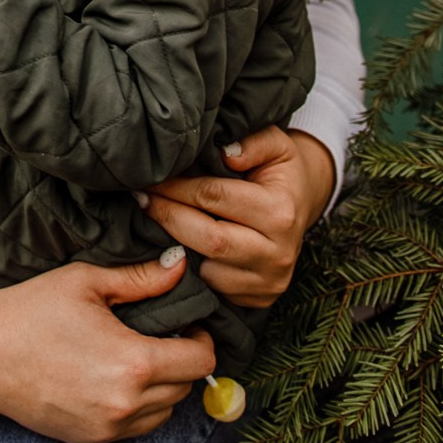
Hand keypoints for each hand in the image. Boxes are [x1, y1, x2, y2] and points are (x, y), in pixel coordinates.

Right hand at [0, 250, 214, 442]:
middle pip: (186, 388)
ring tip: (135, 357)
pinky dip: (137, 408)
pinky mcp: (91, 441)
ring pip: (165, 413)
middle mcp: (127, 403)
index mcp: (133, 361)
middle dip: (181, 361)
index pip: (201, 361)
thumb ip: (141, 278)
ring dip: (163, 388)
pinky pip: (136, 429)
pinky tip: (112, 379)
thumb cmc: (32, 309)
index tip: (186, 324)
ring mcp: (108, 428)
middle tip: (159, 335)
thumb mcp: (86, 281)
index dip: (201, 338)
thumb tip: (181, 264)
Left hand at [136, 126, 335, 308]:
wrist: (301, 206)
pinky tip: (173, 244)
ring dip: (174, 245)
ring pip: (206, 270)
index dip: (177, 187)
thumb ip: (253, 142)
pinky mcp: (257, 300)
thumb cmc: (279, 170)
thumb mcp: (276, 144)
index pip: (215, 197)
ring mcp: (268, 282)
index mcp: (280, 211)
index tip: (151, 178)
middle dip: (168, 216)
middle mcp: (278, 253)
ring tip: (153, 220)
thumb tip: (225, 153)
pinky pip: (213, 289)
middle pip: (209, 239)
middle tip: (141, 198)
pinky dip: (188, 269)